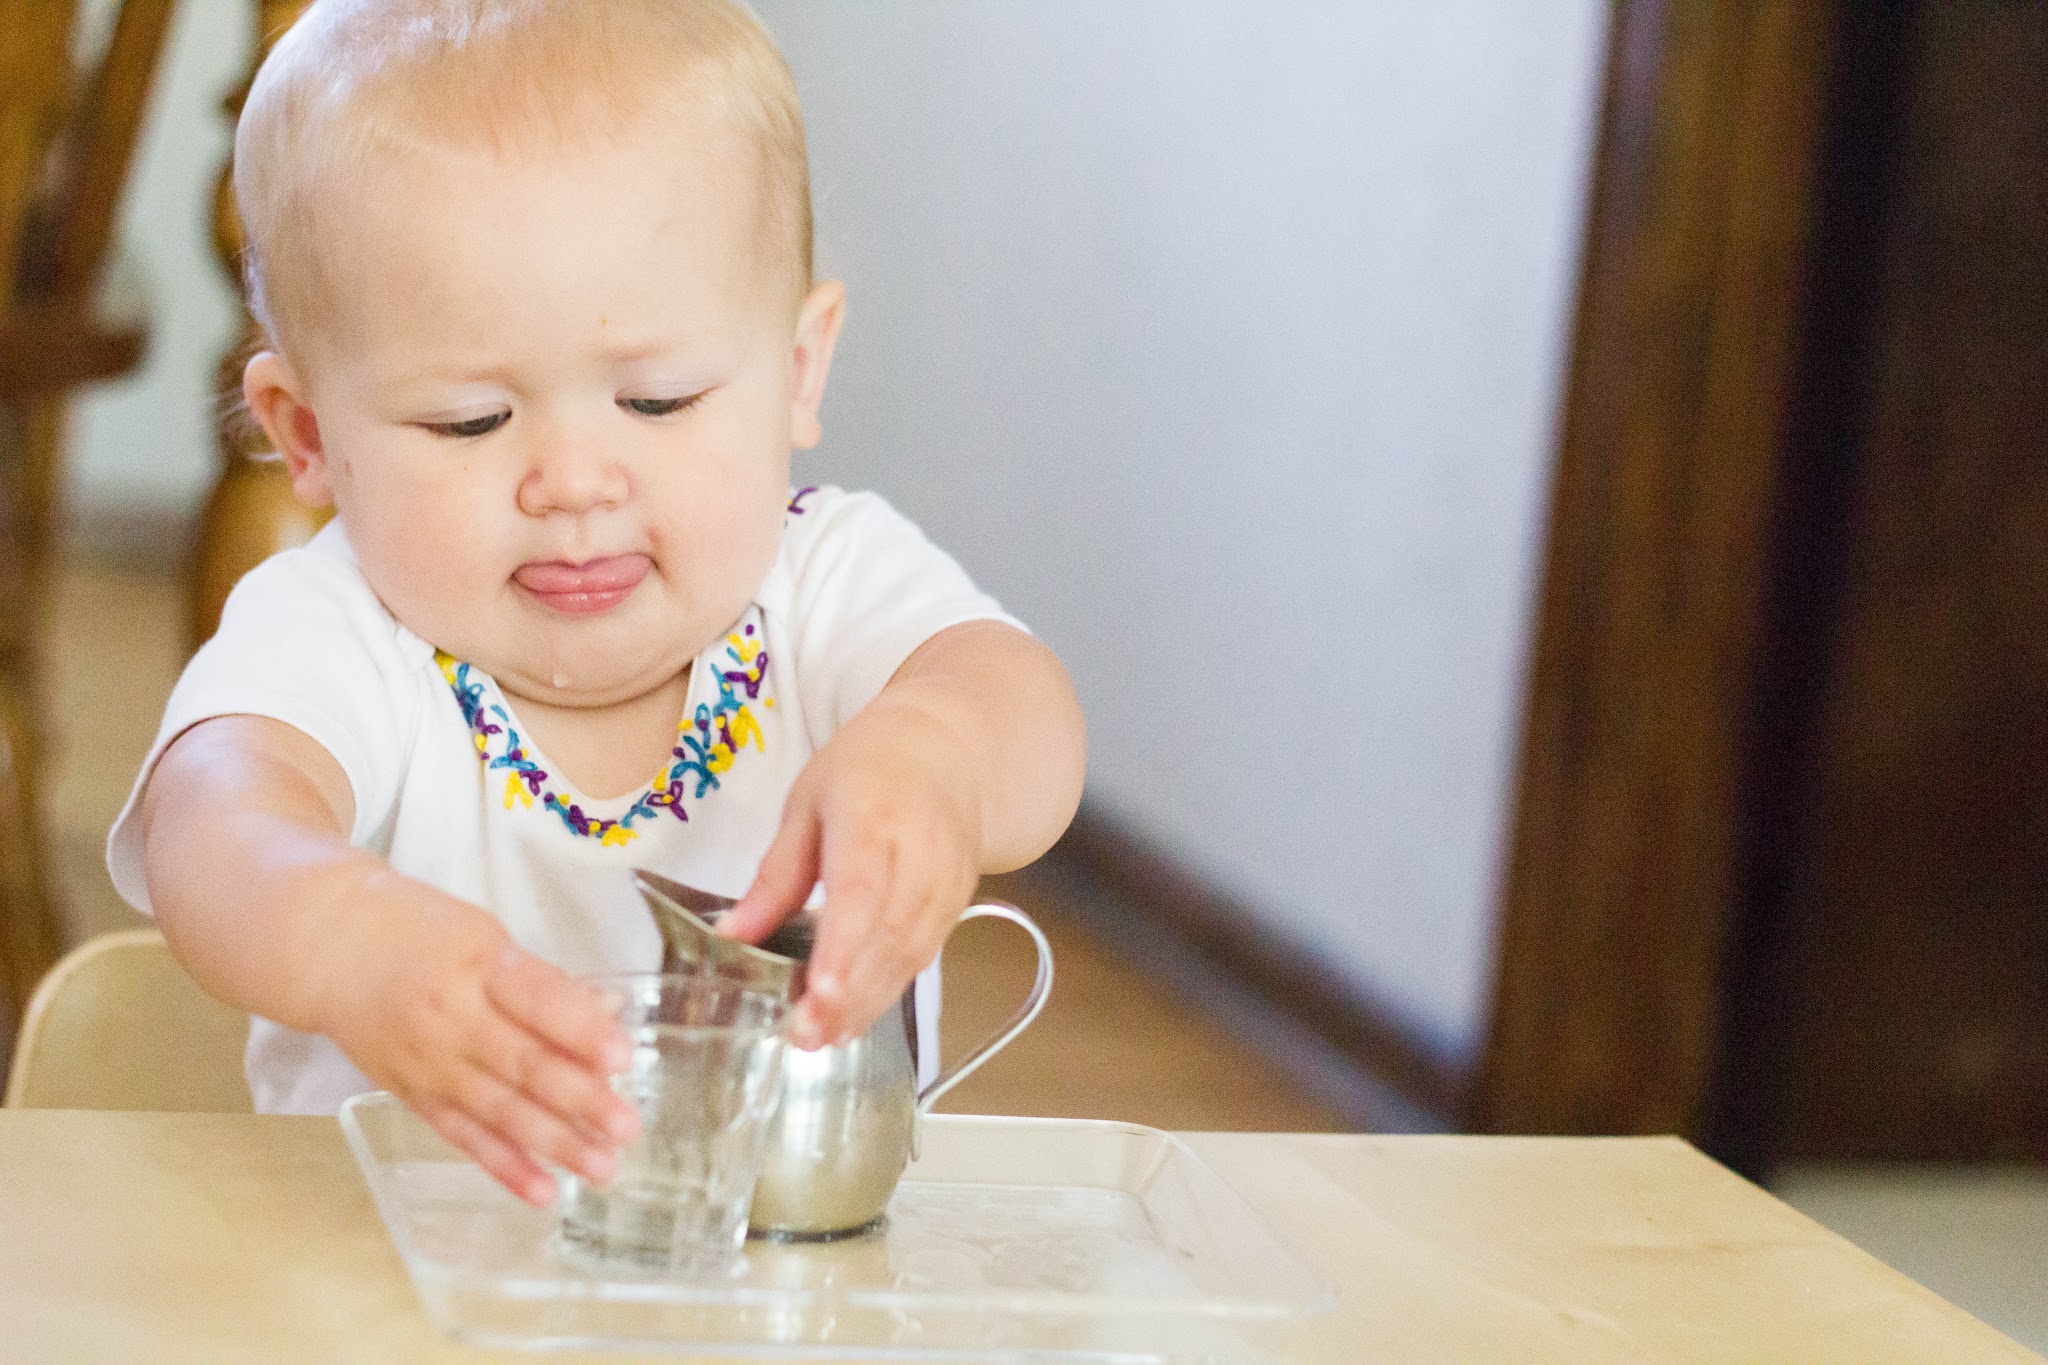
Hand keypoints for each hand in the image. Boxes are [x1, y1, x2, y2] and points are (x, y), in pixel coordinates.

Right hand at [313, 868, 640, 1205]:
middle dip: (580, 1100)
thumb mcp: (484, 934)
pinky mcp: (413, 1095)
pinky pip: (462, 1136)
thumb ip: (543, 981)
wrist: (328, 950)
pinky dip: (504, 1167)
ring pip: (499, 1109)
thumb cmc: (417, 930)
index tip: (624, 1055)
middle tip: (628, 1127)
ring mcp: (430, 1063)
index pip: (537, 998)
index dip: (580, 1028)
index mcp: (478, 964)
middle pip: (522, 1063)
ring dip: (554, 1143)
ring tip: (603, 1168)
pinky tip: (543, 1192)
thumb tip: (607, 1012)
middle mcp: (452, 1018)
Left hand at [720, 697, 980, 1050]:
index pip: (861, 891)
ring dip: (867, 1003)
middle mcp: (920, 854)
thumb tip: (733, 935)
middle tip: (803, 1035)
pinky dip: (888, 990)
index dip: (841, 948)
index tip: (817, 994)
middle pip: (887, 935)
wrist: (949, 753)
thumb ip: (775, 874)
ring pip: (909, 955)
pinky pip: (923, 956)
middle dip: (847, 994)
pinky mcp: (957, 905)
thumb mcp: (806, 804)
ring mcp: (946, 883)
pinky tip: (855, 1015)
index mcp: (874, 817)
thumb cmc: (869, 769)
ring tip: (823, 1036)